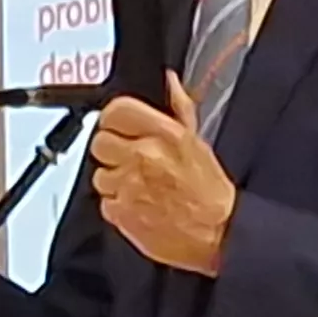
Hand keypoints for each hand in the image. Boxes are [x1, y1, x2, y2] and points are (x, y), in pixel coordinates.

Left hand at [93, 74, 236, 273]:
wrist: (218, 234)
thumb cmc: (210, 193)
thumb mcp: (198, 142)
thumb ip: (179, 109)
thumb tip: (170, 82)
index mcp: (163, 134)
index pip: (116, 111)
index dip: (113, 118)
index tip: (117, 126)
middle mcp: (142, 157)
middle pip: (100, 142)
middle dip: (111, 150)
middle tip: (128, 159)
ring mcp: (128, 186)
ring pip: (100, 174)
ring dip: (114, 179)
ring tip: (137, 185)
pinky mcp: (120, 213)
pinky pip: (105, 202)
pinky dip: (117, 204)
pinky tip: (137, 204)